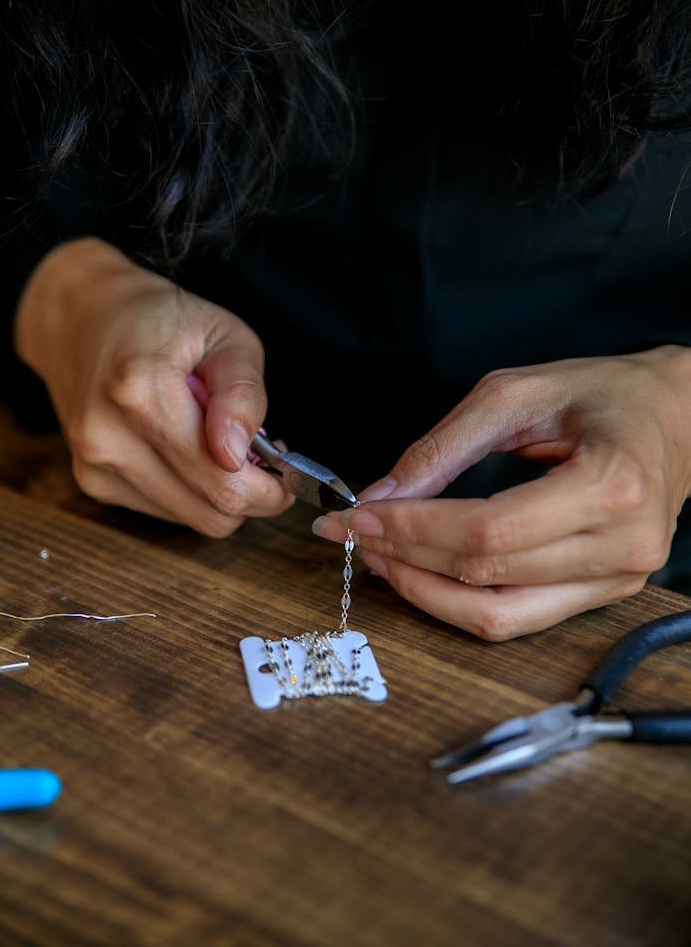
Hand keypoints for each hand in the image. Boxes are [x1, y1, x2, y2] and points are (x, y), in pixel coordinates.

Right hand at [15, 237, 292, 533]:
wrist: (82, 317)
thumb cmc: (160, 318)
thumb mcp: (225, 335)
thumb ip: (242, 394)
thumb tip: (240, 454)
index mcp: (141, 391)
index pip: (223, 482)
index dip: (270, 490)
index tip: (287, 474)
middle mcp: (109, 436)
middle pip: (210, 513)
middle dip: (250, 494)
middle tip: (260, 456)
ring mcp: (95, 464)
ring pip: (191, 519)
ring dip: (217, 493)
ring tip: (216, 443)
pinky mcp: (92, 480)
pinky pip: (166, 511)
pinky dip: (188, 490)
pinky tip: (184, 449)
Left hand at [313, 348, 690, 638]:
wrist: (674, 415)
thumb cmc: (601, 393)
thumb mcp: (515, 394)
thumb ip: (444, 446)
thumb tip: (383, 495)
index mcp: (611, 484)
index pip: (489, 531)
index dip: (414, 529)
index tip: (358, 514)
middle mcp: (623, 544)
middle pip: (487, 574)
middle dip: (405, 555)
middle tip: (352, 532)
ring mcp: (619, 578)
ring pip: (499, 614)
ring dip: (426, 590)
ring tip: (380, 556)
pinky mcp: (606, 593)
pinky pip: (519, 617)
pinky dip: (460, 602)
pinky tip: (423, 573)